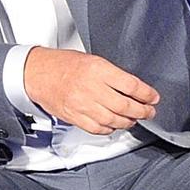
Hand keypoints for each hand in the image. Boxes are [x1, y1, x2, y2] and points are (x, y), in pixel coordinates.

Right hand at [24, 47, 159, 134]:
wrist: (36, 73)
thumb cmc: (61, 64)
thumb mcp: (91, 60)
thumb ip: (111, 75)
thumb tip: (133, 89)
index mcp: (97, 69)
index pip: (131, 85)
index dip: (147, 94)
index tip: (153, 97)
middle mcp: (91, 87)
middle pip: (125, 105)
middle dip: (142, 111)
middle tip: (148, 111)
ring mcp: (82, 104)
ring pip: (114, 120)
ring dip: (128, 121)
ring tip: (133, 118)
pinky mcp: (74, 116)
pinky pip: (98, 128)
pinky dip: (110, 129)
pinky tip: (113, 124)